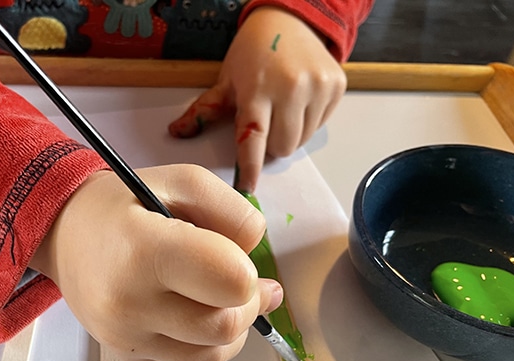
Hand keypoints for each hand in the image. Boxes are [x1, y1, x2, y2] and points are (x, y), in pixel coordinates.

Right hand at [30, 165, 282, 360]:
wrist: (64, 234)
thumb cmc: (124, 205)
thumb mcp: (181, 181)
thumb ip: (233, 211)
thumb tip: (256, 260)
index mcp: (143, 250)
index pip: (230, 282)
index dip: (246, 270)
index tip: (232, 255)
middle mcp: (130, 302)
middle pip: (225, 325)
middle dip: (246, 302)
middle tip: (236, 278)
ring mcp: (126, 335)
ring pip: (214, 354)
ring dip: (233, 326)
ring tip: (222, 297)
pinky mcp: (128, 354)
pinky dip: (207, 342)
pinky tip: (198, 313)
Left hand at [168, 6, 346, 191]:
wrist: (289, 20)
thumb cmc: (254, 53)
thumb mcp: (226, 81)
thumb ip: (204, 110)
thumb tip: (177, 133)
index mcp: (257, 90)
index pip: (254, 139)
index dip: (251, 167)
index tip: (248, 186)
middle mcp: (291, 88)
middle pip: (282, 147)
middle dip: (271, 144)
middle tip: (265, 123)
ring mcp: (317, 87)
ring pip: (302, 140)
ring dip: (290, 134)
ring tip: (282, 109)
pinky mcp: (336, 86)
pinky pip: (320, 125)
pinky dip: (308, 121)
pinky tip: (299, 100)